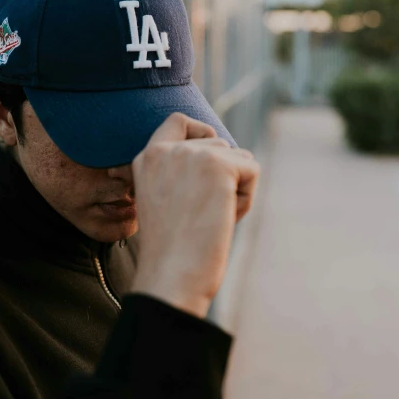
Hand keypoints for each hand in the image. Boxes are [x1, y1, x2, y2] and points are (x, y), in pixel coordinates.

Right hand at [131, 113, 259, 318]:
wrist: (171, 276)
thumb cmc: (172, 251)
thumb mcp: (165, 200)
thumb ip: (182, 172)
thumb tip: (224, 154)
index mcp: (147, 158)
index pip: (178, 121)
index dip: (200, 131)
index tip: (210, 153)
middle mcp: (166, 149)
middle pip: (218, 143)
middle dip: (224, 175)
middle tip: (205, 213)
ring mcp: (192, 154)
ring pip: (238, 157)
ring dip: (235, 188)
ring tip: (212, 219)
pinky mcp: (218, 165)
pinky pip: (251, 170)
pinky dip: (246, 197)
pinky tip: (225, 219)